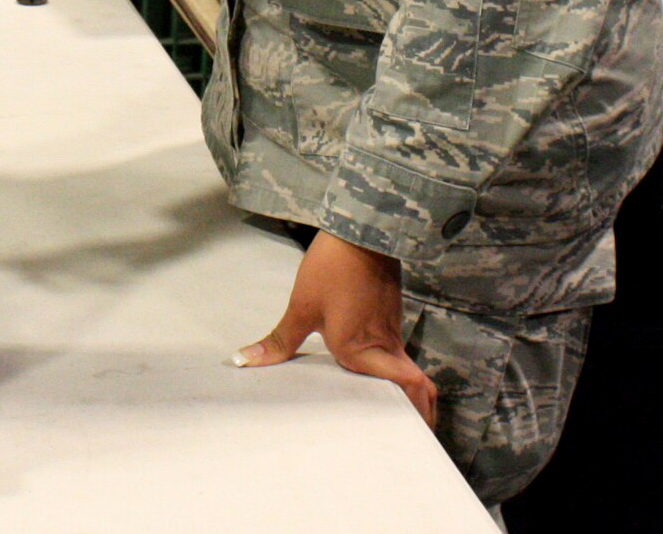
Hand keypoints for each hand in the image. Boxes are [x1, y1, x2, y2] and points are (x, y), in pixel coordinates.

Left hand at [234, 231, 437, 428]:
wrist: (359, 230)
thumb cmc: (331, 269)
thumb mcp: (301, 306)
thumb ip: (280, 341)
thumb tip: (246, 362)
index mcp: (362, 350)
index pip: (407, 389)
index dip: (415, 413)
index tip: (407, 432)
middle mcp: (384, 345)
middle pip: (414, 387)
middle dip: (416, 410)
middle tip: (406, 429)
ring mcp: (391, 329)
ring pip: (405, 369)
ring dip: (404, 389)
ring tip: (390, 410)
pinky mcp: (390, 314)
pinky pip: (397, 351)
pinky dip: (395, 368)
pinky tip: (374, 370)